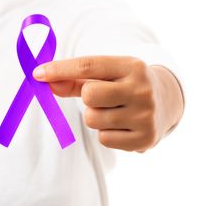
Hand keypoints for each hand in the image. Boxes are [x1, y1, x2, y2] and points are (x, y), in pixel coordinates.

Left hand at [33, 56, 183, 151]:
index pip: (88, 66)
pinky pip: (104, 139)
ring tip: (115, 112)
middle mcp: (142, 89)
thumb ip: (75, 79)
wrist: (167, 102)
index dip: (60, 69)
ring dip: (96, 117)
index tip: (38, 74)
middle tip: (103, 98)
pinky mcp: (144, 139)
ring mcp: (145, 116)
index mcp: (132, 66)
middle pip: (89, 95)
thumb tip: (43, 80)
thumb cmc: (126, 85)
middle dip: (88, 98)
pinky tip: (122, 126)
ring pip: (93, 120)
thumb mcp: (109, 75)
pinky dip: (107, 134)